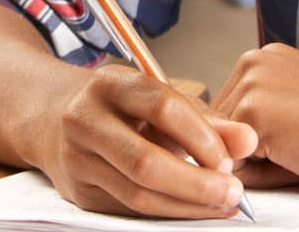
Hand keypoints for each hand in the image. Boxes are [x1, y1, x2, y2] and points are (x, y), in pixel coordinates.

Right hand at [22, 64, 258, 218]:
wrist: (50, 117)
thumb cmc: (117, 107)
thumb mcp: (158, 100)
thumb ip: (206, 120)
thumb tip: (248, 140)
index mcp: (111, 85)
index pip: (163, 107)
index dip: (202, 137)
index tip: (230, 159)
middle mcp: (85, 119)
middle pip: (145, 161)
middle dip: (197, 183)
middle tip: (233, 192)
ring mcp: (76, 157)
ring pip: (136, 193)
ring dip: (185, 205)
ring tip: (220, 205)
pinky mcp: (77, 191)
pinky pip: (127, 209)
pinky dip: (166, 213)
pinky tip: (193, 210)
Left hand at [212, 43, 298, 194]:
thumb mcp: (291, 119)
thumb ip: (246, 129)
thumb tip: (202, 155)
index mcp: (264, 60)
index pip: (224, 117)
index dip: (254, 146)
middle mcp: (253, 61)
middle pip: (216, 132)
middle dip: (250, 156)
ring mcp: (251, 82)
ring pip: (220, 150)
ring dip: (255, 167)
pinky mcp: (253, 110)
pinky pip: (230, 164)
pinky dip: (262, 176)